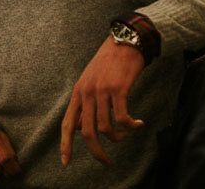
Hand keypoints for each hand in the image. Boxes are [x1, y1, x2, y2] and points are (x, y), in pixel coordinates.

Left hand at [59, 37, 144, 166]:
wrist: (124, 42)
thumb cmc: (109, 63)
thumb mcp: (90, 82)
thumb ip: (84, 104)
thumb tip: (80, 129)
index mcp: (78, 92)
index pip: (67, 124)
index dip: (65, 144)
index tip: (65, 162)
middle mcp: (87, 93)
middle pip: (87, 132)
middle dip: (97, 152)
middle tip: (107, 162)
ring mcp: (102, 91)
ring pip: (106, 128)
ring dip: (118, 138)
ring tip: (126, 134)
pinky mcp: (118, 89)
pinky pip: (123, 118)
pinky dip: (131, 126)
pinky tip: (138, 124)